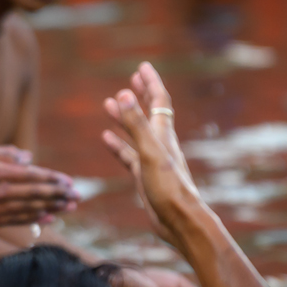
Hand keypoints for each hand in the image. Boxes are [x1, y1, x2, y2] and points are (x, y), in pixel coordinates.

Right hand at [0, 146, 76, 229]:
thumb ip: (5, 153)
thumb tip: (29, 158)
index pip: (34, 176)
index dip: (54, 180)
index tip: (69, 182)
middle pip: (37, 194)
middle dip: (60, 195)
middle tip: (77, 196)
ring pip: (31, 209)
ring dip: (53, 208)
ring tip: (69, 206)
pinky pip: (19, 220)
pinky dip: (36, 219)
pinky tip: (50, 217)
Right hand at [102, 62, 205, 250]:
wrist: (179, 220)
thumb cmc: (169, 187)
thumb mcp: (150, 152)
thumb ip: (136, 124)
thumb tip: (123, 94)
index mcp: (163, 134)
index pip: (158, 101)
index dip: (150, 83)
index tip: (142, 67)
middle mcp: (159, 143)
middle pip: (150, 112)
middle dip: (141, 94)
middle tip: (132, 78)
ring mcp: (152, 159)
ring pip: (136, 132)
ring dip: (125, 117)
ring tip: (109, 104)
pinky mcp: (144, 175)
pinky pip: (128, 154)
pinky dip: (118, 143)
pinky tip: (107, 138)